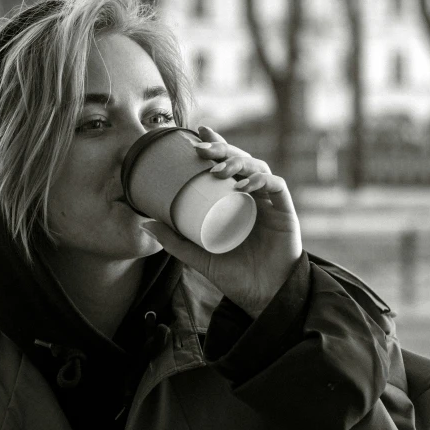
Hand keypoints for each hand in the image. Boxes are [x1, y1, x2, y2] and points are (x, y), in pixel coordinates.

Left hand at [141, 126, 302, 318]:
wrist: (261, 297)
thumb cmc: (233, 274)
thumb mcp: (197, 255)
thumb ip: (173, 240)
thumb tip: (143, 223)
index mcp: (235, 198)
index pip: (226, 163)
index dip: (215, 144)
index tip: (196, 133)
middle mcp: (254, 195)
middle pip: (241, 160)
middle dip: (222, 149)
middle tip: (201, 150)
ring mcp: (270, 202)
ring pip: (258, 167)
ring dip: (238, 163)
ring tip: (219, 170)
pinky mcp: (286, 213)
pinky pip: (277, 187)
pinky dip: (261, 180)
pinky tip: (244, 185)